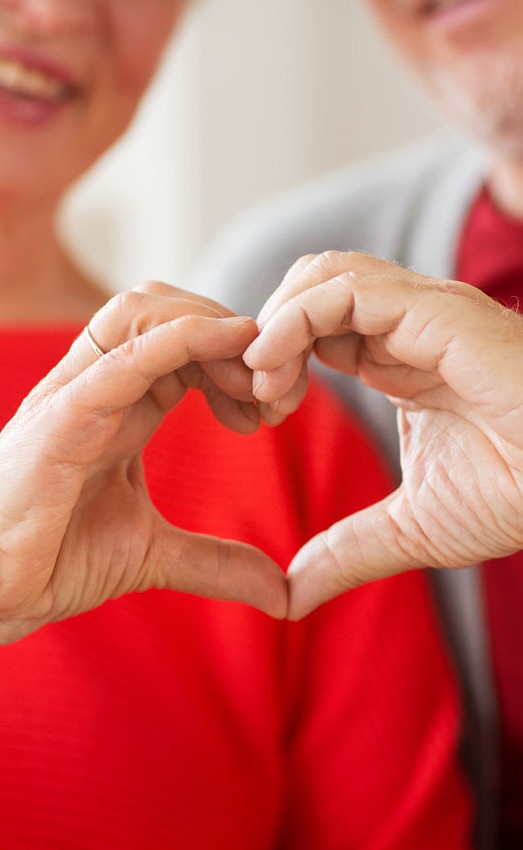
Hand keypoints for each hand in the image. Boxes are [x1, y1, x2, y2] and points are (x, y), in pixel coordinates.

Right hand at [0, 282, 285, 643]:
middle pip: (169, 310)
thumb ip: (216, 562)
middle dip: (235, 334)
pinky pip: (124, 354)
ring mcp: (76, 394)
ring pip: (144, 311)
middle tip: (279, 390)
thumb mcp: (152, 555)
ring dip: (215, 328)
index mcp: (121, 405)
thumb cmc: (51, 560)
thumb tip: (281, 594)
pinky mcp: (61, 417)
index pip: (185, 343)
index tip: (276, 406)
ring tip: (254, 383)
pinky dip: (184, 337)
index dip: (239, 358)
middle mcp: (99, 387)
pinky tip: (232, 342)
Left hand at [244, 251, 522, 618]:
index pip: (313, 327)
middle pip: (309, 288)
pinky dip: (294, 319)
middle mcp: (405, 327)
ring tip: (264, 383)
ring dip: (275, 323)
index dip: (272, 360)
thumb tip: (291, 595)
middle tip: (254, 396)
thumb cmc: (515, 496)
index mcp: (396, 360)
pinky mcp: (437, 312)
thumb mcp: (410, 529)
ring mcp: (422, 312)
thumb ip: (347, 552)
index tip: (256, 414)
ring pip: (322, 275)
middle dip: (266, 335)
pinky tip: (275, 368)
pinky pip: (344, 289)